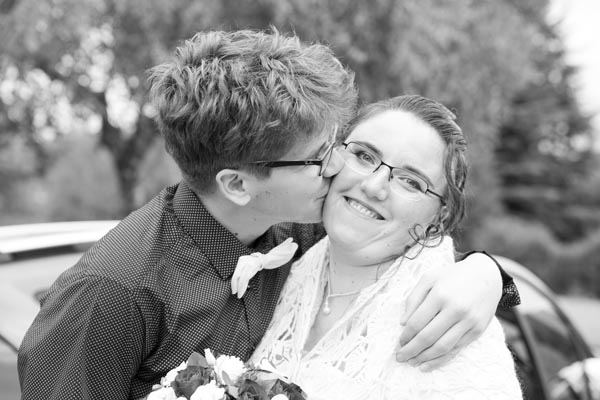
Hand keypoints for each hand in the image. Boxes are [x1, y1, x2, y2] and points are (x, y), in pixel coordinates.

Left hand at [394, 252, 501, 370]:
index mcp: (440, 294)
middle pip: (428, 337)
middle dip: (411, 350)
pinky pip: (457, 349)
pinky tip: (428, 364)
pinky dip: (441, 360)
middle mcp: (455, 309)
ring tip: (412, 363)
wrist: (486, 275)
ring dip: (424, 358)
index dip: (406, 335)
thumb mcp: (429, 278)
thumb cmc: (452, 276)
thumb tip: (403, 323)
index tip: (399, 342)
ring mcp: (468, 321)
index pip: (417, 322)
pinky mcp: (477, 330)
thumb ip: (413, 298)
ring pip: (443, 347)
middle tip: (400, 357)